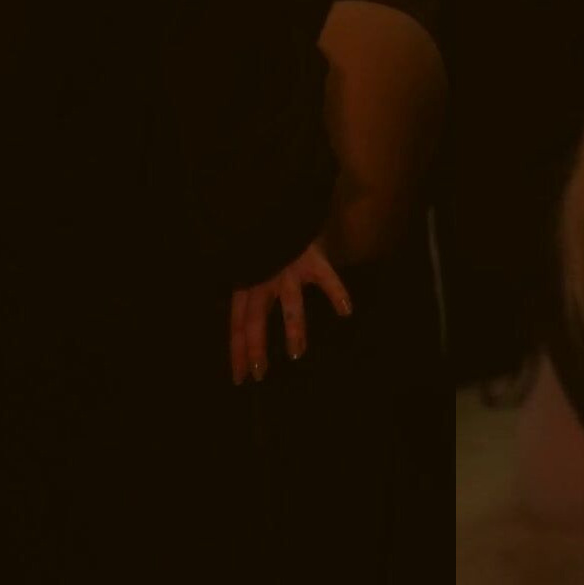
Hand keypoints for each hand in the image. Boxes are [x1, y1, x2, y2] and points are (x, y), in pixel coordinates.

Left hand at [228, 237, 351, 383]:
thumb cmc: (270, 242)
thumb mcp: (254, 267)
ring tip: (297, 353)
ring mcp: (288, 267)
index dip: (238, 350)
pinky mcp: (312, 256)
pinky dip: (336, 292)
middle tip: (260, 373)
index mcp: (247, 283)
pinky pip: (326, 276)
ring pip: (289, 302)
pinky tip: (345, 311)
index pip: (238, 323)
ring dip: (292, 328)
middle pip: (256, 317)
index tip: (241, 379)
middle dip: (256, 346)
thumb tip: (245, 330)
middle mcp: (264, 277)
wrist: (282, 205)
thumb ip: (252, 294)